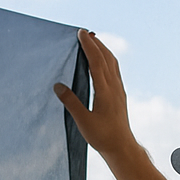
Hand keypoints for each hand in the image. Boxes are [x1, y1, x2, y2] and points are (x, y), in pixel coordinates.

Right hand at [54, 30, 138, 161]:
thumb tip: (58, 86)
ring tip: (93, 41)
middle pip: (106, 58)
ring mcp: (119, 90)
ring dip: (103, 49)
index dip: (88, 46)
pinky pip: (115, 70)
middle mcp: (114, 87)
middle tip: (84, 32)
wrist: (121, 147)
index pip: (96, 62)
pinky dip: (107, 59)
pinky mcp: (120, 95)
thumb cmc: (102, 137)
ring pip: (113, 63)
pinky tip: (103, 61)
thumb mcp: (83, 121)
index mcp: (105, 91)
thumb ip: (71, 102)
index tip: (81, 33)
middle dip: (95, 43)